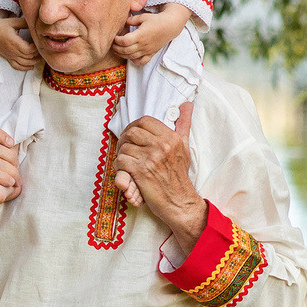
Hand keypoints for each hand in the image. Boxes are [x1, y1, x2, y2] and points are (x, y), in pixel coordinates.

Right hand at [0, 9, 38, 70]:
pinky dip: (24, 68)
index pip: (29, 50)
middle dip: (37, 54)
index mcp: (14, 42)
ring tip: (40, 58)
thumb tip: (35, 25)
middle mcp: (12, 51)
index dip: (36, 47)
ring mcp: (10, 55)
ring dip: (34, 62)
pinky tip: (31, 67)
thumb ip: (25, 23)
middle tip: (43, 49)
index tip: (38, 42)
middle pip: (28, 57)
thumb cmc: (2, 24)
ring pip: (24, 63)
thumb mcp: (14, 22)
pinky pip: (16, 66)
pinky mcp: (8, 57)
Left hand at [113, 1, 192, 62]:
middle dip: (116, 48)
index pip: (124, 41)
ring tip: (117, 50)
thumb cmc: (156, 20)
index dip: (117, 40)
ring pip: (131, 57)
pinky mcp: (151, 53)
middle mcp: (143, 44)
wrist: (170, 26)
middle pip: (126, 50)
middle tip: (113, 45)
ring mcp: (147, 50)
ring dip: (122, 55)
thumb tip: (124, 22)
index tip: (114, 37)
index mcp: (140, 35)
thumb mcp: (143, 16)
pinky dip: (134, 61)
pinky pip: (142, 61)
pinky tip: (130, 57)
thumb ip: (132, 20)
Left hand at [113, 104, 205, 242]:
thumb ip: (183, 125)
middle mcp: (162, 146)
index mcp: (172, 138)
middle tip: (125, 147)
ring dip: (120, 154)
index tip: (132, 135)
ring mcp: (151, 158)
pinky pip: (121, 161)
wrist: (179, 202)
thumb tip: (188, 104)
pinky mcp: (141, 171)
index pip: (145, 120)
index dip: (134, 126)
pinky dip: (118, 166)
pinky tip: (124, 171)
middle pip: (132, 131)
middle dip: (124, 139)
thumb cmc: (179, 176)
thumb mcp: (184, 148)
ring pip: (124, 147)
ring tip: (124, 161)